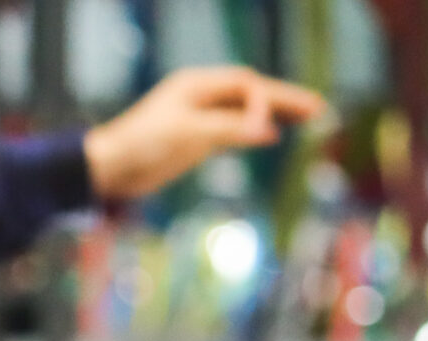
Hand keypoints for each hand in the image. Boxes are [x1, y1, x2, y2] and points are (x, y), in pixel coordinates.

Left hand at [83, 67, 325, 200]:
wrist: (108, 169)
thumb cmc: (141, 146)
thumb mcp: (187, 134)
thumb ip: (228, 129)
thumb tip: (267, 131)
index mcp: (196, 85)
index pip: (245, 84)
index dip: (262, 101)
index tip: (264, 129)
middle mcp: (200, 96)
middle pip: (251, 92)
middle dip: (284, 99)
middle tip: (319, 107)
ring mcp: (198, 116)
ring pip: (244, 110)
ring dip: (273, 114)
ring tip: (309, 117)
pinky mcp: (194, 138)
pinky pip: (233, 128)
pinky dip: (253, 130)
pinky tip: (271, 136)